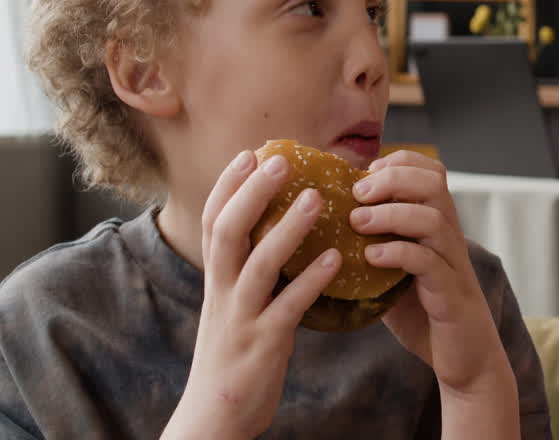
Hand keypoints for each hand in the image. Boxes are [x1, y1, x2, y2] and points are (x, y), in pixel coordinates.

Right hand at [165, 151, 342, 439]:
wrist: (216, 418)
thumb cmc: (234, 356)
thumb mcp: (234, 307)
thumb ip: (249, 273)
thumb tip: (275, 234)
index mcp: (216, 282)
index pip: (213, 224)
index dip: (228, 187)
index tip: (249, 153)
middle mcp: (222, 294)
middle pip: (228, 233)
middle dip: (251, 193)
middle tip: (280, 160)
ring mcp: (241, 319)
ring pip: (258, 265)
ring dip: (286, 229)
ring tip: (316, 198)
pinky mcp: (263, 345)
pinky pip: (288, 308)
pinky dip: (311, 281)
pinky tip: (337, 259)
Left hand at [352, 151, 513, 397]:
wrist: (463, 356)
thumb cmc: (423, 311)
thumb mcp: (393, 269)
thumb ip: (373, 245)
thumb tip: (320, 229)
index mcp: (438, 224)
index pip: (430, 170)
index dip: (398, 163)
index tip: (365, 175)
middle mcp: (449, 236)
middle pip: (434, 182)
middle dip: (393, 179)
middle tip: (357, 193)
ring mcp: (453, 263)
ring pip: (433, 218)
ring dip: (392, 213)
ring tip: (357, 223)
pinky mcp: (451, 293)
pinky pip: (429, 262)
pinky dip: (398, 253)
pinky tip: (372, 257)